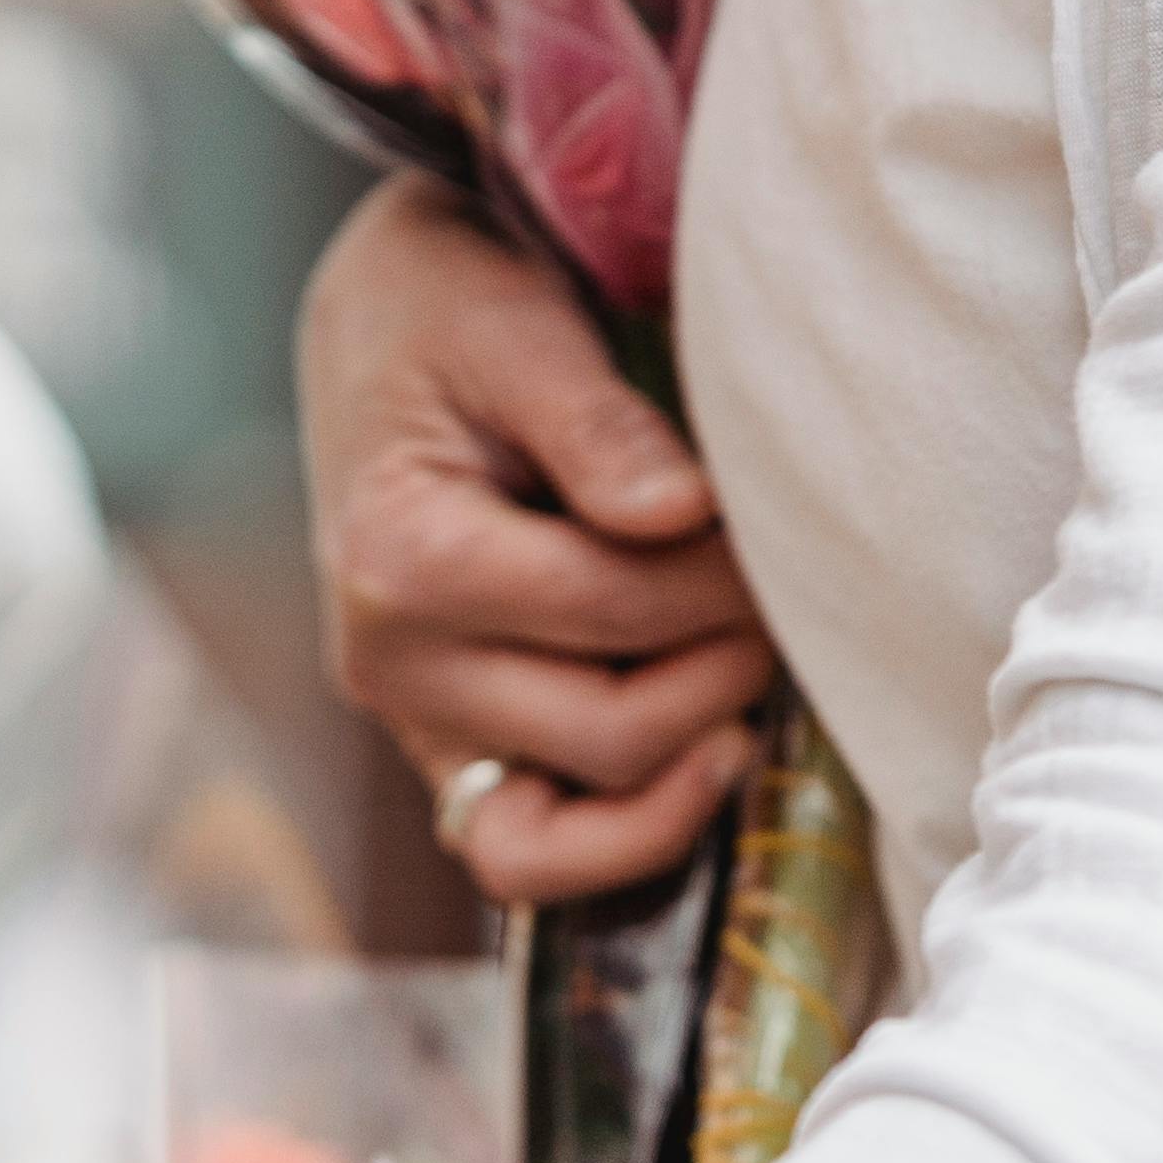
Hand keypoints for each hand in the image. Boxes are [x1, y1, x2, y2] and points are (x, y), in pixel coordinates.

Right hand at [301, 176, 773, 905]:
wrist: (376, 323)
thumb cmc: (449, 308)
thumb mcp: (517, 327)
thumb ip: (596, 424)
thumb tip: (683, 513)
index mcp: (399, 554)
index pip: (614, 608)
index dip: (728, 580)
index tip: (781, 527)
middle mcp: (387, 660)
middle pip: (607, 727)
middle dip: (725, 663)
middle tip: (786, 595)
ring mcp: (410, 718)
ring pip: (565, 830)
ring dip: (684, 761)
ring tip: (753, 680)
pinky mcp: (442, 747)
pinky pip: (521, 855)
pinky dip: (619, 839)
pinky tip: (706, 765)